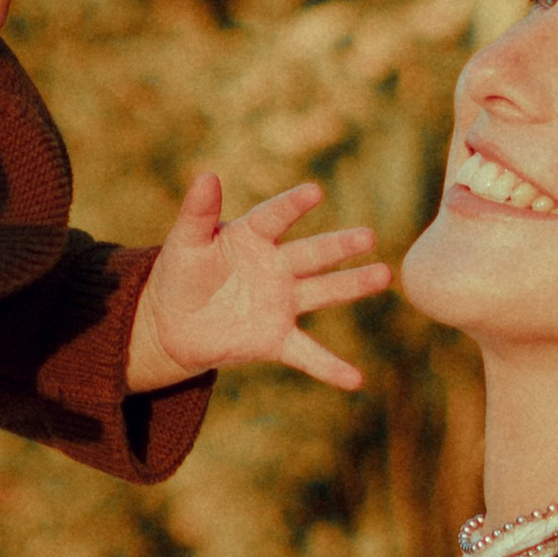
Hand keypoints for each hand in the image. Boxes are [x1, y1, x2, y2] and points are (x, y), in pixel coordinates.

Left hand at [127, 173, 392, 393]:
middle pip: (312, 254)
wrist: (174, 325)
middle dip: (339, 246)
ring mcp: (281, 302)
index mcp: (252, 236)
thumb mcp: (184, 243)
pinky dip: (330, 368)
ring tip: (383, 275)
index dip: (292, 206)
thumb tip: (207, 176)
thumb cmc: (182, 274)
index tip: (314, 192)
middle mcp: (276, 266)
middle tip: (368, 236)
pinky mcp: (276, 338)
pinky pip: (307, 354)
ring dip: (352, 285)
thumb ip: (197, 213)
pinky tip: (355, 380)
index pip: (274, 218)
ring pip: (322, 292)